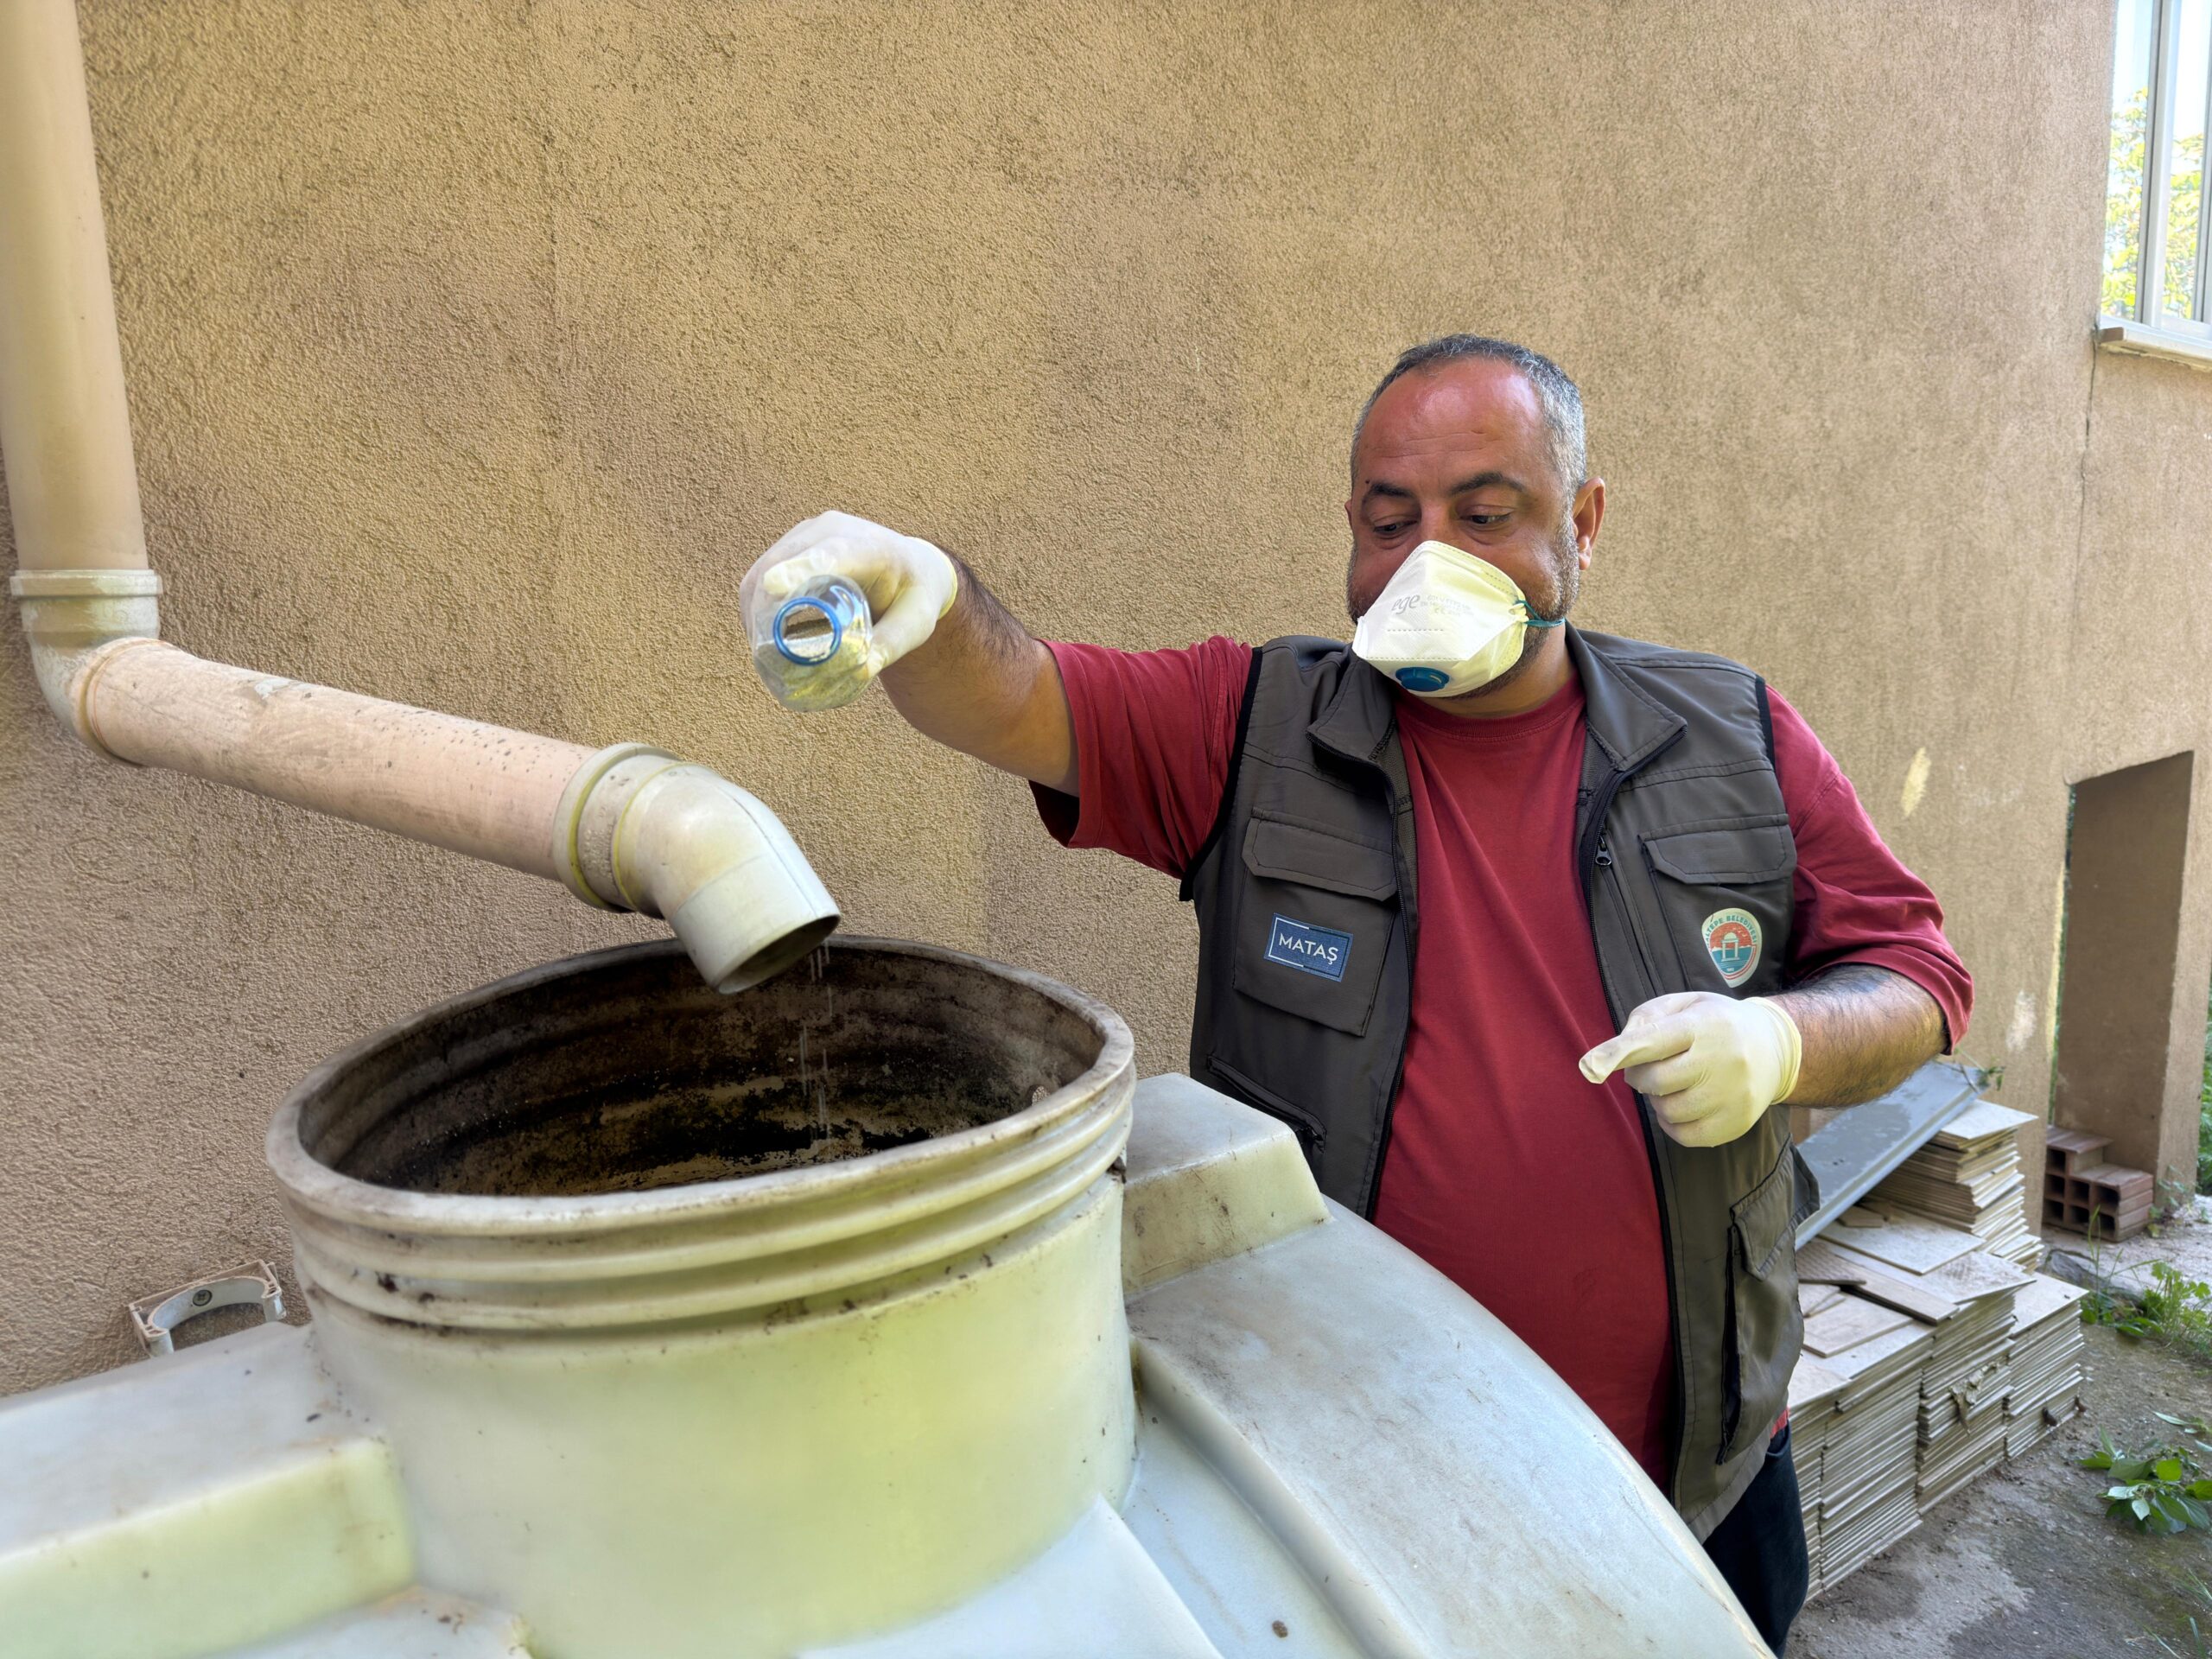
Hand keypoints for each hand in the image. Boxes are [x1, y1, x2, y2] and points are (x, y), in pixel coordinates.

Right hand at [740, 511, 959, 681]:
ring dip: (755, 610)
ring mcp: (806, 535)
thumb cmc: (915, 596)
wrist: (909, 567)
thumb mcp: (916, 623)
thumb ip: (892, 644)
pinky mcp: (790, 547)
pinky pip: (759, 575)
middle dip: (766, 607)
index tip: (774, 585)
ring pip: (763, 570)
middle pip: (784, 563)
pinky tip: (757, 636)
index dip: (800, 569)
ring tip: (759, 653)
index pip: (832, 553)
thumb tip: (861, 671)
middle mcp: (833, 530)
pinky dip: (753, 606)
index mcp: (871, 546)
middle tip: (762, 654)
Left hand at [1576, 992, 1801, 1147]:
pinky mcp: (1737, 1123)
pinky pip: (1685, 1136)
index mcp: (1704, 1025)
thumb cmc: (1716, 1023)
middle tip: (1649, 1068)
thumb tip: (1619, 1048)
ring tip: (1673, 1084)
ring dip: (1657, 1100)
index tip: (1589, 1067)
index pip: (1653, 1041)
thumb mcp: (1685, 1004)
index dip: (1618, 1053)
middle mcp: (1722, 1060)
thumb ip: (1646, 1017)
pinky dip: (1672, 1124)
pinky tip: (1681, 1104)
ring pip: (1668, 1110)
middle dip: (1640, 1076)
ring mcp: (1733, 1095)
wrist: (1776, 1048)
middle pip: (1656, 1080)